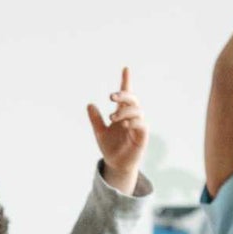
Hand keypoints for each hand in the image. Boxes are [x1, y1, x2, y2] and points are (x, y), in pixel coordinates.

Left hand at [87, 66, 148, 191]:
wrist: (116, 164)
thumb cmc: (110, 147)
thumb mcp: (99, 132)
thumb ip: (95, 119)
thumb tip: (89, 105)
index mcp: (122, 113)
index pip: (126, 95)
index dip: (126, 81)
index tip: (126, 68)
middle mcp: (131, 116)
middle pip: (132, 99)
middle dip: (124, 95)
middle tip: (111, 97)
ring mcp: (138, 125)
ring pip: (137, 110)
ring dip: (125, 111)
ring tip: (112, 118)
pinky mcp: (142, 136)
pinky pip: (142, 124)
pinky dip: (133, 122)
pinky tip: (124, 124)